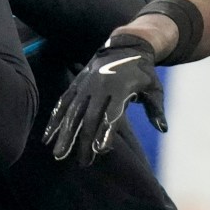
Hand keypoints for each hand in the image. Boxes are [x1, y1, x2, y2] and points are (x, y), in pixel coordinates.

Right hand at [43, 32, 165, 164]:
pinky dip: (54, 120)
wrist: (125, 46)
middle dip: (85, 141)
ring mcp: (85, 86)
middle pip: (89, 118)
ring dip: (65, 135)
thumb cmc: (143, 73)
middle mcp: (100, 87)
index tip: (101, 150)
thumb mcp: (155, 88)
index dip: (106, 131)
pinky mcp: (76, 85)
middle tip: (83, 163)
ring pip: (72, 113)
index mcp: (121, 88)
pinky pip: (62, 104)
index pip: (112, 114)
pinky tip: (47, 137)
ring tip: (58, 155)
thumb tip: (162, 129)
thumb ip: (155, 109)